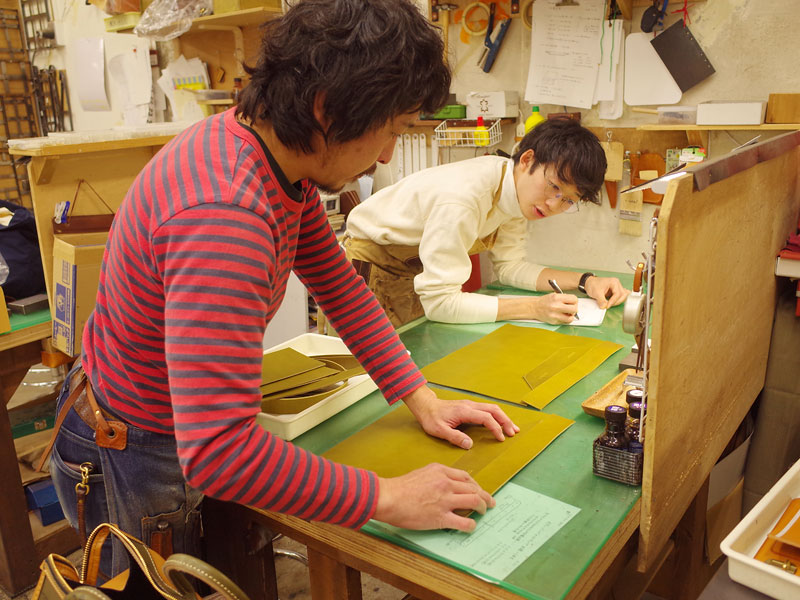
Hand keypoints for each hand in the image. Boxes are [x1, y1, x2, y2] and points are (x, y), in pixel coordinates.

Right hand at [374, 463, 493, 531]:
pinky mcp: (441, 517)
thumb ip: (436, 476)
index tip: (478, 491)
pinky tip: (470, 526)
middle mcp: (446, 483)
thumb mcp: (421, 472)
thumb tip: (446, 484)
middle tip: (490, 503)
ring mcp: (445, 500)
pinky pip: (464, 521)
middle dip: (485, 496)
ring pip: (475, 501)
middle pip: (474, 488)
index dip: (475, 485)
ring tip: (483, 512)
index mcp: (441, 471)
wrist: (389, 497)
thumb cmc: (400, 487)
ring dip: (483, 508)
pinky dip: (471, 525)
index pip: (465, 477)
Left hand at [403, 386, 518, 449]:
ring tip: (512, 428)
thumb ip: (455, 437)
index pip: (485, 418)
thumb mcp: (439, 430)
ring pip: (492, 408)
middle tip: (513, 432)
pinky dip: (497, 416)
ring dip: (503, 418)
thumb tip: (470, 444)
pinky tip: (500, 423)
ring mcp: (470, 405)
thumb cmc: (431, 418)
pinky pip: (487, 409)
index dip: (495, 428)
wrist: (426, 406)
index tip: (501, 438)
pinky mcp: (470, 407)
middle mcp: (470, 405)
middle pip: (493, 410)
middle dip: (505, 421)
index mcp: (464, 411)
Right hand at [536, 292, 578, 323]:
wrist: (535, 308)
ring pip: (571, 318)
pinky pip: (565, 322)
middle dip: (574, 308)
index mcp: (556, 298)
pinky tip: (563, 316)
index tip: (573, 302)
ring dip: (571, 316)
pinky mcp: (554, 321)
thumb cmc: (545, 301)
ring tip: (567, 313)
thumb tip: (575, 303)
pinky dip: (566, 320)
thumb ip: (564, 298)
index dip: (575, 301)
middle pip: (574, 309)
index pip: (574, 299)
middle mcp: (556, 306)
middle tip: (571, 308)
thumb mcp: (554, 295)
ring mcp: (555, 315)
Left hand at [584, 276, 629, 308]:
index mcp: (614, 282)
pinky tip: (613, 302)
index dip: (613, 301)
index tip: (607, 306)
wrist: (589, 283)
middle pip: (622, 295)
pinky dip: (618, 300)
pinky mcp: (615, 291)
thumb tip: (604, 306)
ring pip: (622, 296)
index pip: (618, 294)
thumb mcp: (596, 293)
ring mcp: (617, 287)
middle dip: (616, 302)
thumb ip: (601, 300)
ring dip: (617, 302)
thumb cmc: (593, 284)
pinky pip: (620, 297)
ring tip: (609, 304)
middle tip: (608, 305)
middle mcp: (617, 284)